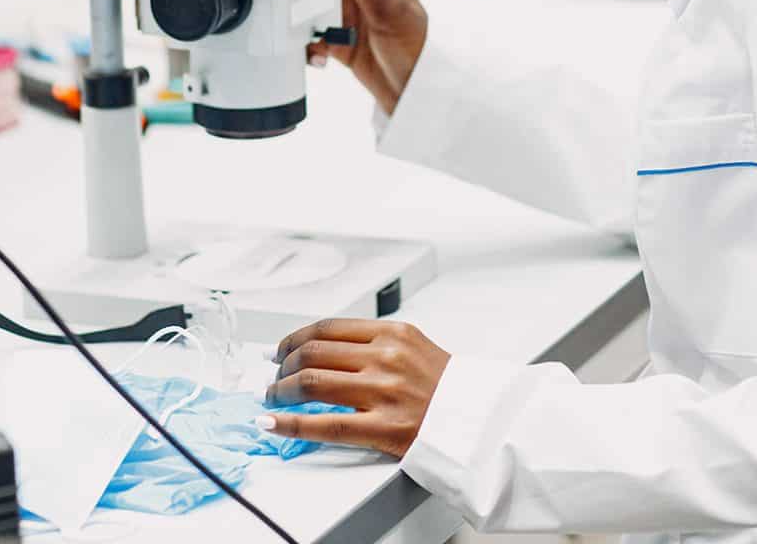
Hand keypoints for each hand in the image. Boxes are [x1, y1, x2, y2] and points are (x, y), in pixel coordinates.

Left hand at [262, 319, 449, 457]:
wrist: (484, 423)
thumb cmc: (448, 390)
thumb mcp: (414, 348)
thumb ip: (373, 345)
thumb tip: (323, 351)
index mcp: (393, 333)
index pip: (328, 328)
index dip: (294, 338)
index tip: (280, 349)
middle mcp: (386, 357)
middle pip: (313, 352)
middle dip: (283, 365)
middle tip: (274, 376)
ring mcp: (384, 392)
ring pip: (311, 383)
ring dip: (280, 391)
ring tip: (271, 398)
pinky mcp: (384, 428)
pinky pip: (325, 424)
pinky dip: (290, 423)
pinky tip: (272, 423)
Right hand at [307, 0, 428, 113]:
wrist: (410, 93)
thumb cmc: (416, 49)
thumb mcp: (390, 10)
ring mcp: (344, 11)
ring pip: (309, 2)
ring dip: (304, 17)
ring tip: (314, 31)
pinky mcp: (334, 35)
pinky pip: (308, 32)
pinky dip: (308, 42)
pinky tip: (320, 53)